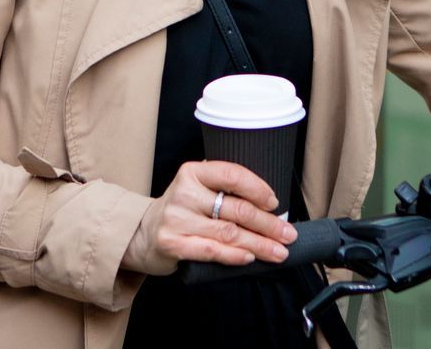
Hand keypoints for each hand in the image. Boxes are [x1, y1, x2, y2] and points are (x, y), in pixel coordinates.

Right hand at [123, 160, 297, 275]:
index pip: (232, 174)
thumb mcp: (198, 190)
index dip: (257, 188)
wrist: (143, 234)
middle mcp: (184, 193)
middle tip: (288, 234)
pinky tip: (250, 257)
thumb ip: (225, 192)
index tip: (275, 203)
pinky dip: (234, 255)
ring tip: (278, 251)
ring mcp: (176, 219)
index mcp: (193, 172)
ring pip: (228, 232)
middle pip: (236, 208)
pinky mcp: (172, 244)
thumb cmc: (181, 211)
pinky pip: (211, 251)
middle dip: (268, 224)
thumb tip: (270, 208)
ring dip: (259, 244)